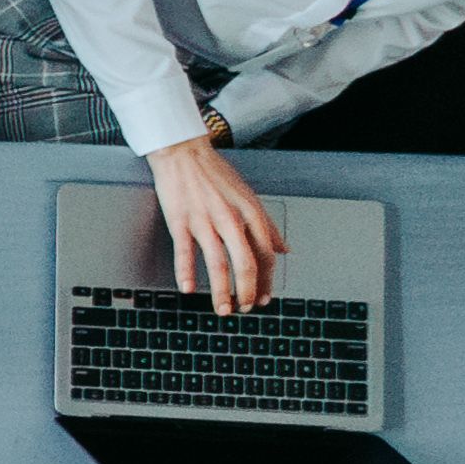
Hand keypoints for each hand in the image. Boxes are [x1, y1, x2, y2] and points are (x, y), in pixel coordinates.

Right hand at [147, 136, 285, 315]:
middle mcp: (231, 218)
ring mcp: (204, 220)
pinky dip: (186, 273)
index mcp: (250, 212)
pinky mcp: (180, 220)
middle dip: (247, 291)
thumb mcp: (248, 197)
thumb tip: (284, 249)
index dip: (267, 279)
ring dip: (222, 290)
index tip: (263, 296)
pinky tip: (188, 289)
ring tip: (222, 309)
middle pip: (246, 262)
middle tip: (245, 309)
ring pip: (218, 262)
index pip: (266, 253)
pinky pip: (185, 252)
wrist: (184, 154)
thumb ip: (267, 225)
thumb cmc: (215, 174)